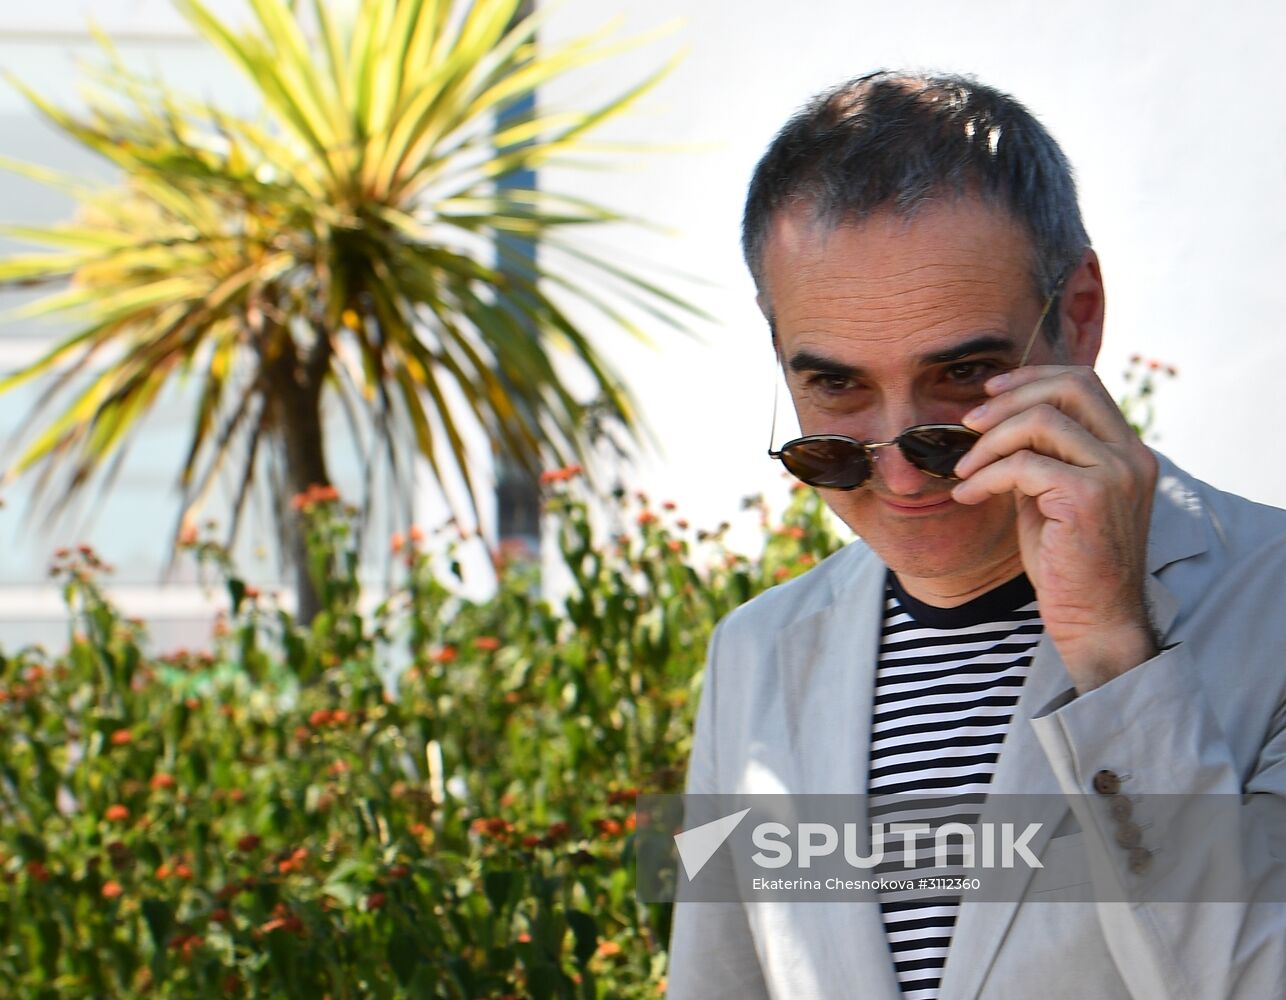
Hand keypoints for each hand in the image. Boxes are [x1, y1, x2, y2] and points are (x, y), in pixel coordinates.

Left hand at [950, 365, 1159, 692]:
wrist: (1095, 620)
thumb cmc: (1069, 565)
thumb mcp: (1054, 498)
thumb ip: (1040, 458)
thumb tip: (995, 426)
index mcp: (1127, 451)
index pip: (1085, 383)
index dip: (1033, 379)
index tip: (990, 392)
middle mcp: (1131, 455)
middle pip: (1071, 387)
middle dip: (1010, 398)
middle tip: (969, 422)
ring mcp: (1115, 474)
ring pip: (1042, 422)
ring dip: (990, 441)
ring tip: (964, 469)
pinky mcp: (1089, 498)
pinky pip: (1024, 465)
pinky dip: (987, 476)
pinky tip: (969, 495)